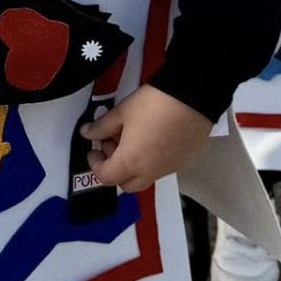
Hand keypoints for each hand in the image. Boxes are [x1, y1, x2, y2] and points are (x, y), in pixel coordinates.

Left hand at [84, 87, 212, 192]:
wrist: (192, 97)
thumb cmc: (155, 104)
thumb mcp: (122, 112)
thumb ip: (102, 126)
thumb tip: (88, 132)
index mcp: (131, 162)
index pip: (106, 176)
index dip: (95, 164)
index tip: (95, 149)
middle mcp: (151, 171)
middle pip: (127, 184)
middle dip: (115, 169)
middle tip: (112, 145)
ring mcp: (169, 168)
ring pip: (146, 177)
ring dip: (134, 164)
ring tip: (133, 137)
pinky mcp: (184, 161)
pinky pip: (163, 168)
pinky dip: (152, 159)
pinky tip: (152, 137)